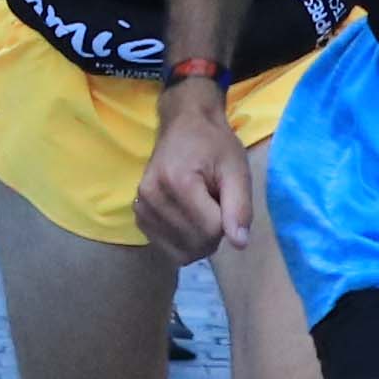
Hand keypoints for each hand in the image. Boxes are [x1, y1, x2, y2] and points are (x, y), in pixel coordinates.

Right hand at [134, 84, 252, 259]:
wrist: (184, 126)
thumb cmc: (214, 145)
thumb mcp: (236, 170)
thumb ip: (240, 207)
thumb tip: (239, 244)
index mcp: (177, 182)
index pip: (211, 230)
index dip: (227, 221)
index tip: (225, 198)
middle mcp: (152, 197)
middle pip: (195, 244)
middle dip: (214, 233)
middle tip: (215, 203)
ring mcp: (141, 208)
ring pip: (181, 251)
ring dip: (199, 239)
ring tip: (200, 208)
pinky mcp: (138, 217)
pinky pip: (167, 249)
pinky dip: (183, 241)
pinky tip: (187, 217)